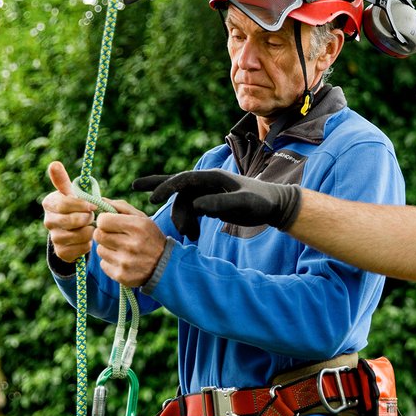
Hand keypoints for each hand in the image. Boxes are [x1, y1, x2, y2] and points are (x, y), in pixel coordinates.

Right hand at [43, 161, 96, 262]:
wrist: (73, 229)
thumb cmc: (74, 206)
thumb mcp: (70, 192)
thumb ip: (62, 179)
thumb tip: (53, 163)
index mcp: (49, 203)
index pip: (65, 204)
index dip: (82, 205)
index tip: (94, 205)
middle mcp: (48, 221)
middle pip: (72, 220)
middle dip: (87, 218)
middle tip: (92, 216)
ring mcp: (54, 237)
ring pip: (78, 235)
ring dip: (89, 231)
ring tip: (90, 226)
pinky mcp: (61, 252)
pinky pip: (80, 249)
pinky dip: (88, 244)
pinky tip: (87, 238)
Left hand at [93, 200, 165, 287]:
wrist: (166, 265)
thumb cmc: (150, 238)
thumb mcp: (142, 219)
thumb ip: (121, 207)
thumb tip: (99, 201)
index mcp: (137, 227)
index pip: (103, 220)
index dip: (105, 220)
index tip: (110, 223)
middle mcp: (131, 245)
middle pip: (98, 235)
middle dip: (104, 234)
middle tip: (114, 236)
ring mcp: (125, 262)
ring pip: (99, 250)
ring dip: (107, 248)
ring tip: (121, 249)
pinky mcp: (121, 275)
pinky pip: (103, 264)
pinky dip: (110, 261)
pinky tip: (122, 260)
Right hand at [132, 170, 301, 230]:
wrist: (274, 205)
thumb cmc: (261, 202)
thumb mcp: (244, 204)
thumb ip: (221, 203)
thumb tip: (197, 205)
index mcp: (213, 177)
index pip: (183, 179)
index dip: (166, 187)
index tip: (151, 198)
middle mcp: (207, 182)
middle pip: (177, 187)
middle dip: (161, 193)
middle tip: (141, 196)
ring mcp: (207, 192)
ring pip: (183, 203)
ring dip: (182, 220)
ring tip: (192, 237)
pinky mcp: (209, 202)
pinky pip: (190, 209)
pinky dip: (187, 222)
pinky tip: (192, 236)